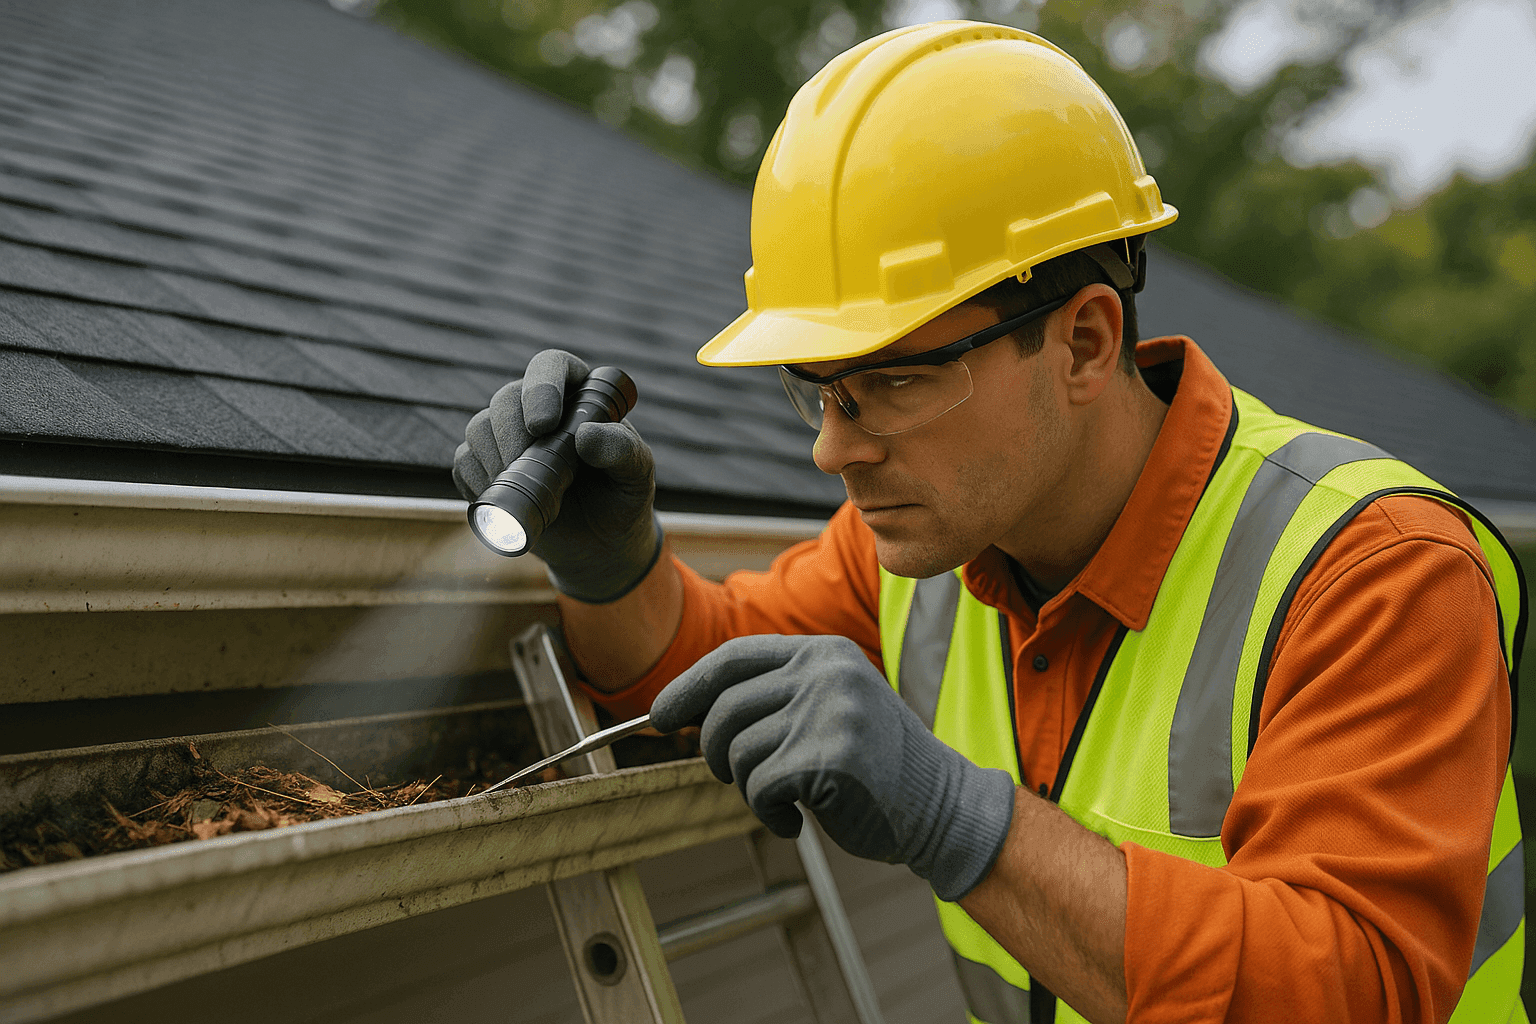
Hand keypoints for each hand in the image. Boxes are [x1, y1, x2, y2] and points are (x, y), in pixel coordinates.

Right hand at [454, 349, 660, 602]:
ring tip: (525, 490)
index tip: (543, 425)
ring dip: (494, 459)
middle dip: (512, 434)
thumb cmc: (623, 499)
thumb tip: (585, 435)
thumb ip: (622, 451)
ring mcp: (509, 436)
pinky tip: (503, 499)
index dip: (541, 387)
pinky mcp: (486, 465)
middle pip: (506, 399)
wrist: (600, 543)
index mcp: (578, 395)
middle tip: (527, 468)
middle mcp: (539, 408)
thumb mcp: (636, 475)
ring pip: (479, 427)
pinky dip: (477, 481)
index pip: (550, 366)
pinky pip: (464, 461)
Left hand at [651, 634, 1015, 901]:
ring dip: (747, 787)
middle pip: (725, 708)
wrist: (940, 807)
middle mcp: (826, 673)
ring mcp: (828, 711)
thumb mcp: (831, 706)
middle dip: (712, 751)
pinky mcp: (828, 756)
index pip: (734, 657)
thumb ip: (775, 696)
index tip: (660, 714)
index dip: (689, 686)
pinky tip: (796, 820)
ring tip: (783, 799)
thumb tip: (685, 709)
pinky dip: (768, 813)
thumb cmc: (876, 766)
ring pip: (736, 751)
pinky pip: (758, 787)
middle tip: (732, 777)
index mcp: (824, 652)